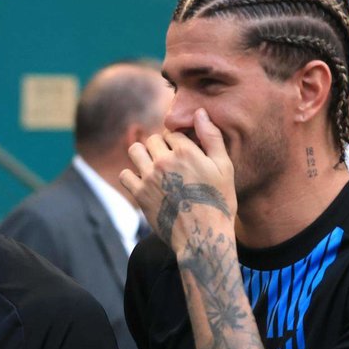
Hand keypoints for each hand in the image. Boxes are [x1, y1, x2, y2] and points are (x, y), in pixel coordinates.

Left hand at [120, 108, 236, 250]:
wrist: (203, 236)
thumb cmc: (219, 201)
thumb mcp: (224, 167)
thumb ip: (211, 137)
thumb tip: (200, 112)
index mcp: (186, 151)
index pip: (172, 132)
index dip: (177, 142)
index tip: (183, 155)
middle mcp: (164, 161)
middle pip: (152, 139)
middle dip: (160, 147)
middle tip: (170, 163)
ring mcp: (149, 177)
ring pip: (135, 150)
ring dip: (143, 156)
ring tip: (154, 168)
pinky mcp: (139, 194)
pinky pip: (125, 174)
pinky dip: (132, 176)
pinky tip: (144, 183)